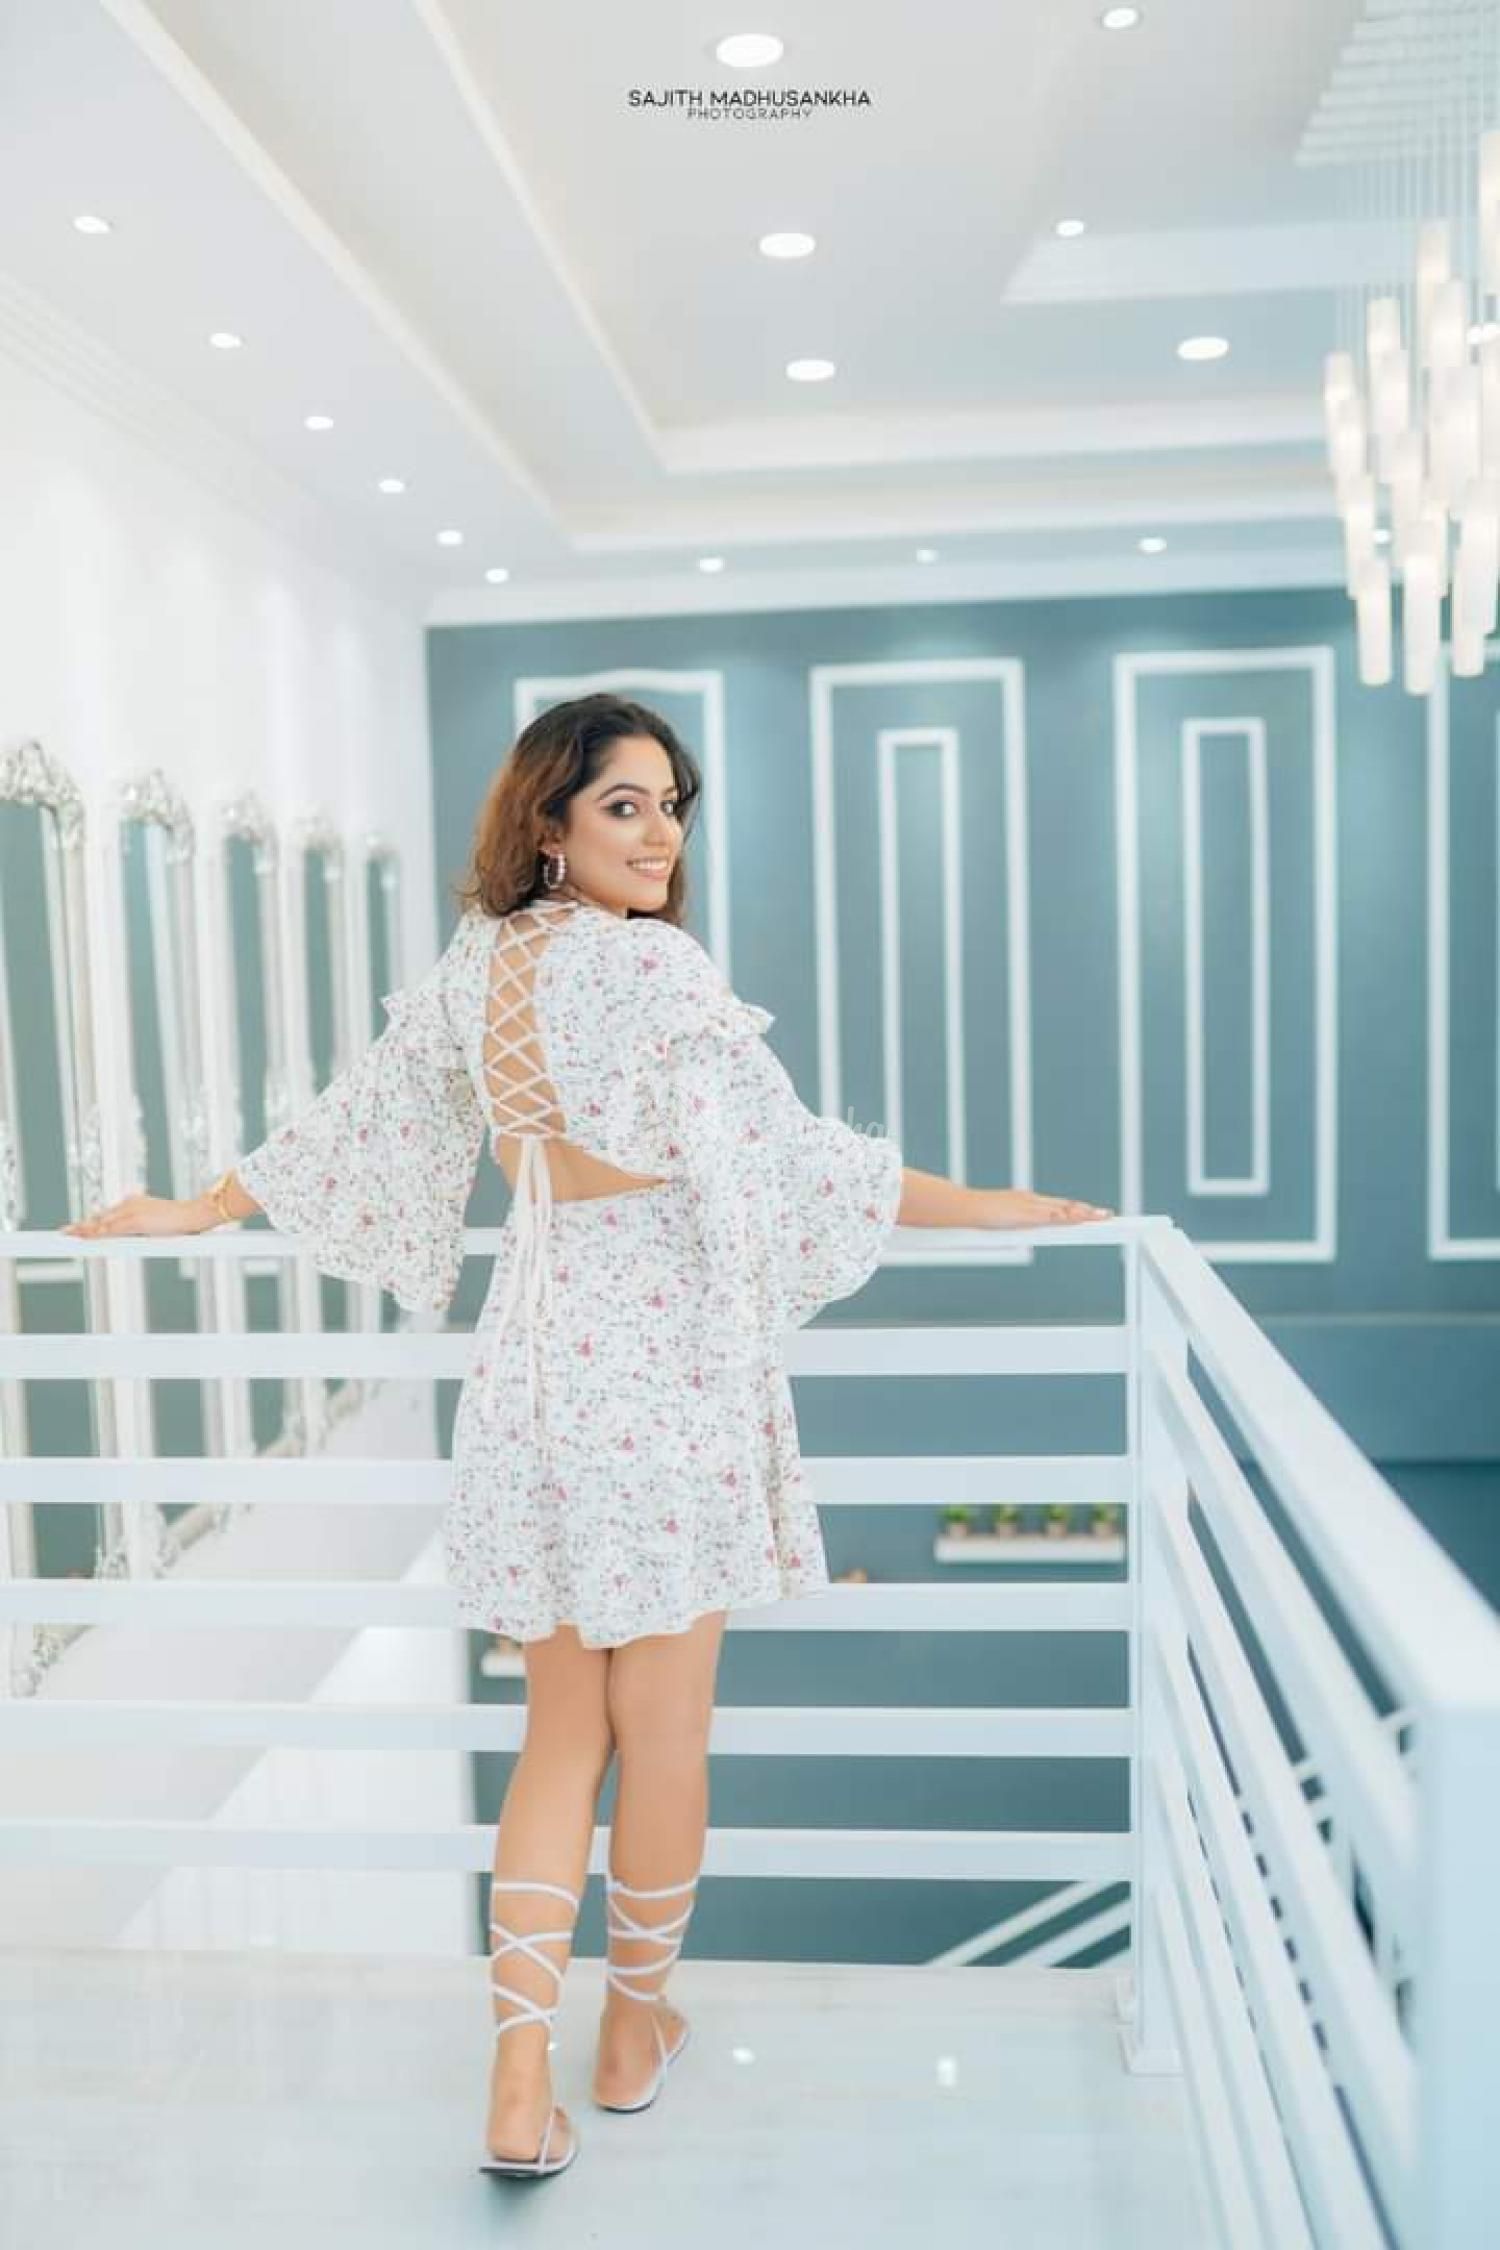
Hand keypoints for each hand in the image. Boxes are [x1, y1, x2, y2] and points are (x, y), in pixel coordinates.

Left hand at [61, 1192, 217, 1238]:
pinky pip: (110, 1230)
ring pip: (101, 1223)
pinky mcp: (134, 1221)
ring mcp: (131, 1212)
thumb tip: (142, 1238)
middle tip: (64, 1232)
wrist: (195, 1214)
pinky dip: (95, 1234)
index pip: (108, 1214)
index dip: (92, 1222)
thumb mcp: (161, 1225)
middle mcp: (130, 1204)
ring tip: (66, 1236)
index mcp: (135, 1203)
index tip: (79, 1227)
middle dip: (82, 1225)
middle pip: (100, 1217)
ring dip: (83, 1230)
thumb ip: (147, 1229)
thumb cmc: (184, 1221)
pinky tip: (84, 1239)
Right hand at [983, 1188, 1112, 1228]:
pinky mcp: (1019, 1212)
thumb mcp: (1005, 1222)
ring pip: (1059, 1208)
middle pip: (1066, 1205)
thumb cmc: (979, 1218)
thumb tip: (1029, 1236)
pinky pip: (1043, 1214)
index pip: (1061, 1205)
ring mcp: (1027, 1205)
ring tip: (1098, 1216)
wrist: (961, 1207)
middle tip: (1109, 1215)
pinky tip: (1069, 1217)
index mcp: (1030, 1203)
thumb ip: (1018, 1227)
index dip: (1079, 1209)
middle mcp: (1032, 1200)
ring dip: (1079, 1212)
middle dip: (1088, 1211)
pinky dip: (1058, 1215)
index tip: (1095, 1213)